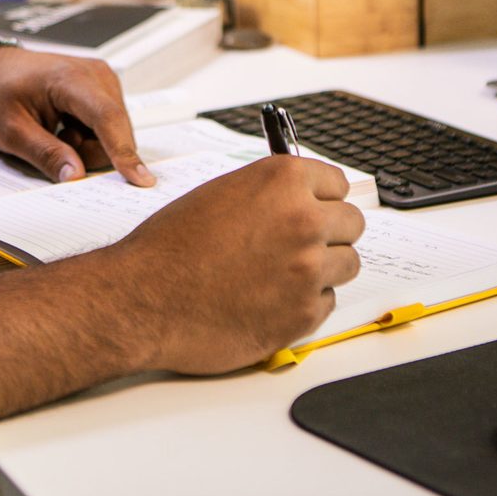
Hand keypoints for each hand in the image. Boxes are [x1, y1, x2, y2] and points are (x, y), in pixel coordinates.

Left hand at [0, 47, 153, 185]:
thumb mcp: (11, 130)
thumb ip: (45, 154)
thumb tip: (75, 177)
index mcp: (70, 78)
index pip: (106, 117)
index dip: (123, 151)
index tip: (140, 180)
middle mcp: (95, 75)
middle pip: (115, 132)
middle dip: (89, 153)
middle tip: (53, 145)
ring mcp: (103, 80)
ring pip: (115, 134)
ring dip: (87, 145)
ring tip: (57, 132)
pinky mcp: (104, 90)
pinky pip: (109, 128)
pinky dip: (89, 137)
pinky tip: (65, 128)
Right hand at [104, 156, 364, 373]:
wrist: (144, 299)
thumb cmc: (170, 247)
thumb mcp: (220, 194)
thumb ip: (267, 193)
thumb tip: (298, 198)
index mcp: (282, 182)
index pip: (337, 183)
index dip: (321, 197)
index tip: (315, 206)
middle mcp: (303, 220)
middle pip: (352, 223)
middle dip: (329, 232)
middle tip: (299, 244)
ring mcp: (308, 269)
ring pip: (347, 264)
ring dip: (322, 269)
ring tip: (281, 274)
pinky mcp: (304, 314)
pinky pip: (327, 302)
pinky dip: (304, 302)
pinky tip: (269, 299)